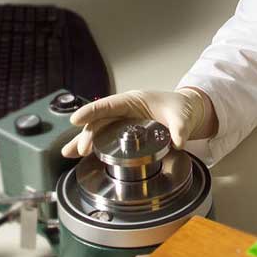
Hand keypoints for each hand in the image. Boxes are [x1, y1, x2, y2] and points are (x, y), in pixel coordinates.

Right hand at [60, 88, 209, 157]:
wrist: (188, 112)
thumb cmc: (181, 108)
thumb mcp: (182, 117)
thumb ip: (179, 129)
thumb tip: (177, 142)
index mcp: (134, 100)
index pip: (109, 105)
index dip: (92, 111)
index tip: (76, 119)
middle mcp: (125, 111)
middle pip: (100, 121)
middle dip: (88, 134)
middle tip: (82, 148)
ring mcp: (123, 122)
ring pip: (99, 131)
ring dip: (84, 141)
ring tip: (68, 153)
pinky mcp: (125, 134)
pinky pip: (106, 139)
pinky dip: (94, 147)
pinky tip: (81, 156)